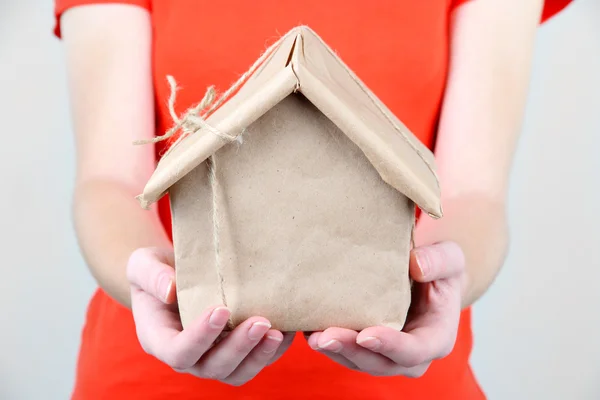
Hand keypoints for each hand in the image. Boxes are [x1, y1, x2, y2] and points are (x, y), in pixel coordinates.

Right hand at [126, 247, 294, 385]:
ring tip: (278, 332)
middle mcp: (188, 357)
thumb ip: (151, 276)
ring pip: (237, 372)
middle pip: (213, 367)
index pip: (179, 351)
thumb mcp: (143, 264)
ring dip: (259, 356)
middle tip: (261, 322)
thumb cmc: (156, 269)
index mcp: (159, 339)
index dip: (200, 336)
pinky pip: (255, 361)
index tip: (221, 309)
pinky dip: (273, 350)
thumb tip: (170, 289)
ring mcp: (212, 358)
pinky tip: (288, 328)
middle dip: (239, 348)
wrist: (173, 275)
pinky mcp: (234, 353)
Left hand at [306, 241, 465, 376]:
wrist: (427, 276)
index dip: (390, 346)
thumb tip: (416, 265)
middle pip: (380, 363)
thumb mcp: (450, 257)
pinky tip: (309, 329)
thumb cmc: (439, 268)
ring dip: (335, 351)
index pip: (414, 351)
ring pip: (359, 362)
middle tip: (325, 337)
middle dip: (351, 351)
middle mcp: (411, 355)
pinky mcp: (367, 346)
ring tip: (312, 336)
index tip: (365, 334)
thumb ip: (439, 260)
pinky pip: (346, 352)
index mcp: (436, 337)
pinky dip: (328, 344)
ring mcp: (387, 354)